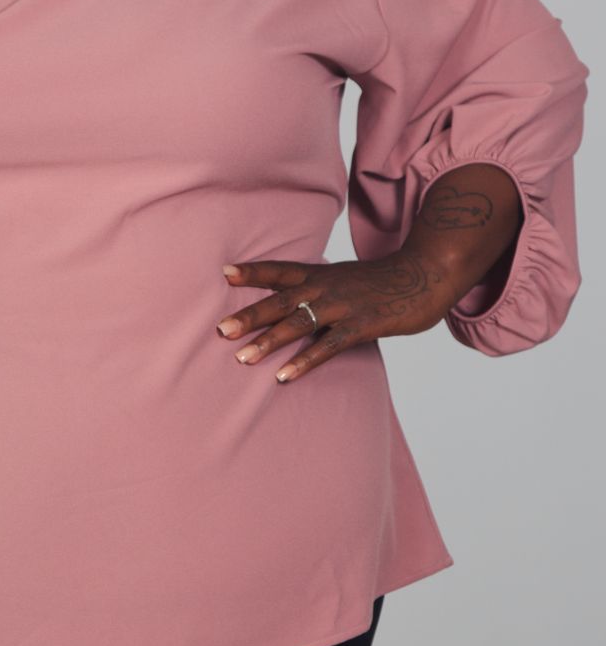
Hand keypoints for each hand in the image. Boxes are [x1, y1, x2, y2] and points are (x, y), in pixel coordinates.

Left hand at [216, 251, 453, 381]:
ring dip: (269, 341)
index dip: (253, 271)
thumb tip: (292, 304)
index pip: (280, 269)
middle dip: (249, 315)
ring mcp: (343, 306)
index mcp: (320, 273)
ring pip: (298, 323)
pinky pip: (328, 345)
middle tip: (221, 330)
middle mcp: (326, 286)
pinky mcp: (362, 326)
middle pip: (280, 299)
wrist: (424, 274)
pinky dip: (304, 361)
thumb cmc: (380, 282)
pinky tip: (284, 376)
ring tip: (242, 358)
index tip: (224, 272)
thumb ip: (318, 289)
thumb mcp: (344, 277)